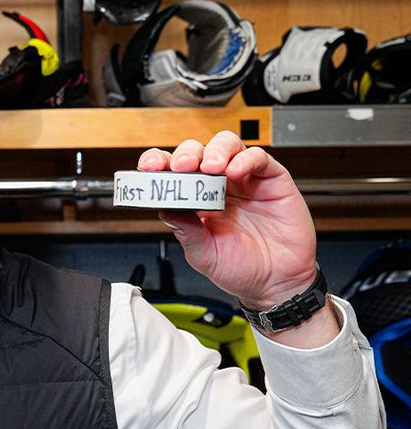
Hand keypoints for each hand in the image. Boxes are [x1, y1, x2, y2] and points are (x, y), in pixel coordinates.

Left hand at [137, 131, 318, 310]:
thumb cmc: (241, 269)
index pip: (174, 172)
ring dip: (215, 150)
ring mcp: (245, 181)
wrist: (276, 283)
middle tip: (183, 166)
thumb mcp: (204, 256)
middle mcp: (219, 187)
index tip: (150, 167)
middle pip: (199, 152)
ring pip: (227, 146)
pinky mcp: (272, 180)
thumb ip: (187, 233)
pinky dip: (246, 159)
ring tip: (211, 167)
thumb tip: (164, 209)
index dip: (161, 163)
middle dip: (187, 154)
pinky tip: (235, 171)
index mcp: (197, 202)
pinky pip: (259, 158)